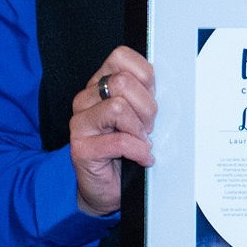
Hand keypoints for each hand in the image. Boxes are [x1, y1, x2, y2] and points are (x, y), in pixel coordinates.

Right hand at [69, 47, 156, 215]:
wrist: (107, 189)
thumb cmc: (126, 151)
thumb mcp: (140, 115)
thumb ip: (145, 94)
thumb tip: (167, 82)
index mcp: (100, 85)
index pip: (120, 57)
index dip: (144, 76)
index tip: (151, 96)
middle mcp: (85, 100)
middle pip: (122, 83)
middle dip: (146, 107)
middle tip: (148, 127)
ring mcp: (80, 123)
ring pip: (118, 107)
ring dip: (139, 129)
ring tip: (142, 142)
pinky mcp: (81, 148)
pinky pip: (119, 141)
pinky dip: (138, 151)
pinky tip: (142, 158)